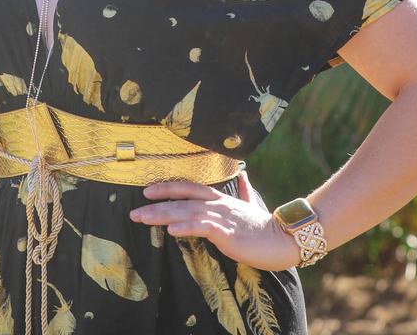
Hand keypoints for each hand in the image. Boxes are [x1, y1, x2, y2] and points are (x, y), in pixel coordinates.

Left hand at [129, 172, 300, 270]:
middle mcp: (217, 205)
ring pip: (186, 213)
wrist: (283, 239)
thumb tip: (244, 176)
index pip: (189, 188)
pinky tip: (170, 230)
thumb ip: (245, 192)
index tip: (147, 191)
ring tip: (142, 218)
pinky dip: (185, 227)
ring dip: (162, 215)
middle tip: (133, 211)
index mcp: (220, 199)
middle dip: (155, 205)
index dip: (168, 188)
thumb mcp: (251, 205)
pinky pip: (202, 228)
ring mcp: (221, 217)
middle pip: (181, 201)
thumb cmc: (264, 227)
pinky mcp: (226, 233)